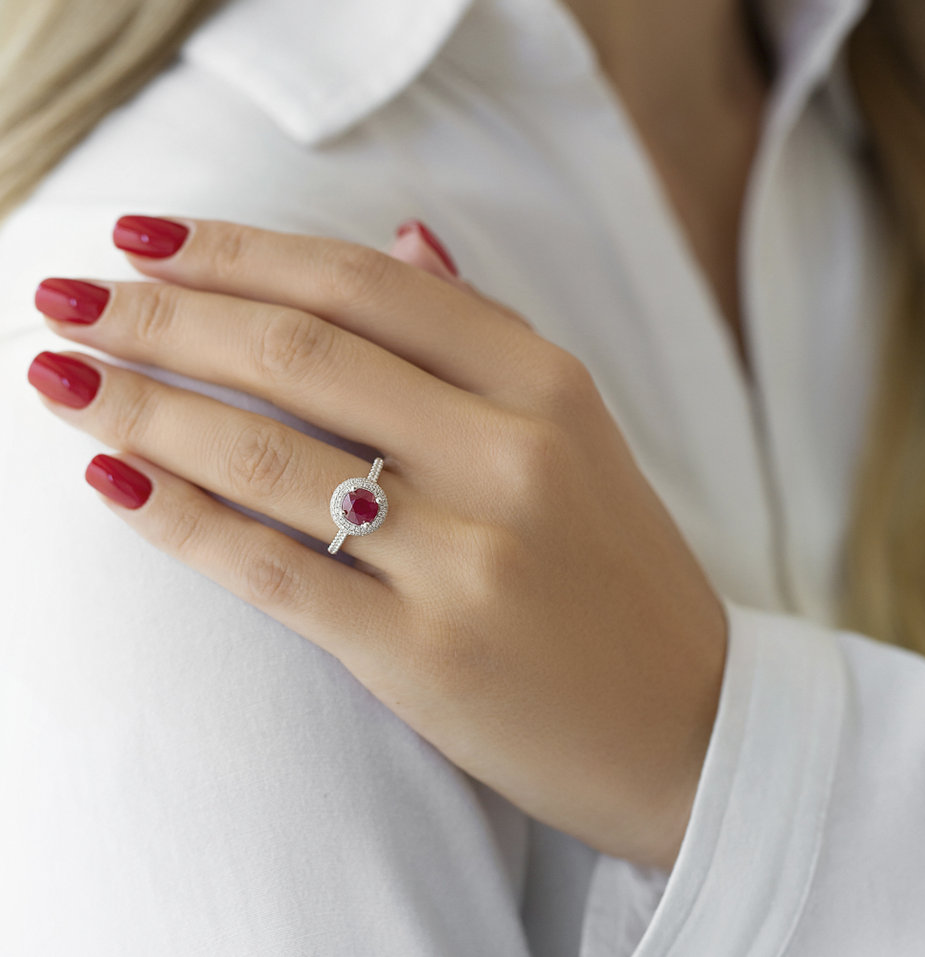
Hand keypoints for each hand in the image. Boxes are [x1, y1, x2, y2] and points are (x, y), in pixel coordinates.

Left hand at [28, 215, 726, 870]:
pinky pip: (272, 567)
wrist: (688, 720)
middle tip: (68, 293)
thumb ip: (485, 333)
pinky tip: (110, 480)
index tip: (145, 235)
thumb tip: (403, 234)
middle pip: (300, 352)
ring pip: (268, 452)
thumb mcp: (577, 432)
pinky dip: (177, 519)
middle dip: (163, 314)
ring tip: (60, 375)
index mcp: (547, 386)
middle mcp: (509, 455)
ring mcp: (468, 557)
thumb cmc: (617, 571)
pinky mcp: (425, 653)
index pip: (365, 284)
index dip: (239, 250)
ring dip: (142, 406)